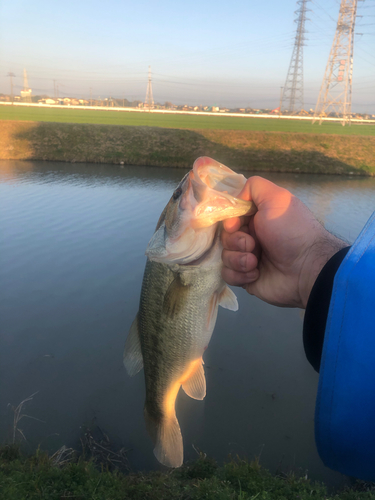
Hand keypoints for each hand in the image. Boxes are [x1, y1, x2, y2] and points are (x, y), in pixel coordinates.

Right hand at [221, 176, 346, 308]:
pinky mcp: (246, 278)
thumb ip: (254, 187)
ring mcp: (248, 259)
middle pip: (225, 237)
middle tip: (253, 245)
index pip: (230, 217)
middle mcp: (251, 237)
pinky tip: (255, 274)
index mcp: (257, 219)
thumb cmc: (290, 230)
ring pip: (224, 256)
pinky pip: (228, 275)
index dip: (229, 221)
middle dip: (235, 241)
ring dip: (238, 259)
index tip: (236, 225)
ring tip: (255, 262)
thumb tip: (235, 200)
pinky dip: (239, 274)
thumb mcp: (276, 198)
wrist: (306, 267)